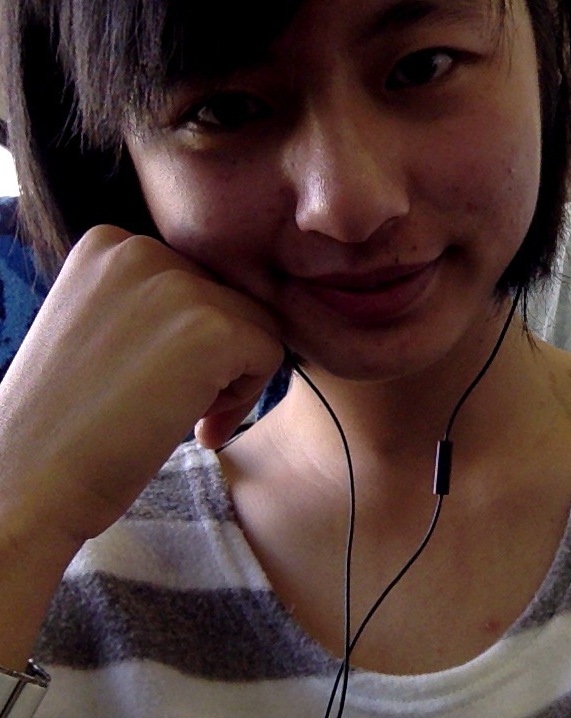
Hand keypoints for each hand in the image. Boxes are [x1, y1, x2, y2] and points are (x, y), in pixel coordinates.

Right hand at [0, 225, 284, 546]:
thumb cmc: (66, 421)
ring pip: (257, 325)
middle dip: (214, 358)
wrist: (30, 483)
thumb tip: (238, 311)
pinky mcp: (210, 328)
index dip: (187, 340)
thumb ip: (155, 305)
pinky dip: (245, 398)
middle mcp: (141, 248)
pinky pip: (271, 353)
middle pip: (231, 300)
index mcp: (110, 244)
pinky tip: (193, 425)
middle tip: (165, 406)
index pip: (198, 280)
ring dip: (230, 378)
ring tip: (174, 415)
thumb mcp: (103, 329)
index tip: (150, 381)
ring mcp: (176, 285)